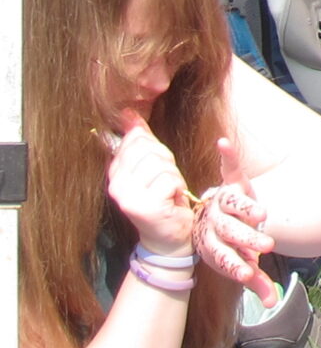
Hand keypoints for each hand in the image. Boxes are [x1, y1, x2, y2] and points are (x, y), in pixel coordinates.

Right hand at [101, 113, 194, 258]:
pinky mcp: (146, 207)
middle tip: (164, 180)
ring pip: (161, 163)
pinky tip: (171, 200)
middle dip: (165, 161)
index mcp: (115, 174)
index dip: (153, 147)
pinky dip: (177, 187)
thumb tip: (129, 113)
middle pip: (149, 149)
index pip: (135, 140)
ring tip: (167, 191)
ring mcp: (129, 197)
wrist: (168, 235)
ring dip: (173, 175)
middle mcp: (116, 186)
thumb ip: (141, 139)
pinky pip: (170, 179)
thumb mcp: (152, 163)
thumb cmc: (162, 196)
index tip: (155, 165)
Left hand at [192, 137, 277, 304]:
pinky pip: (229, 168)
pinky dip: (227, 156)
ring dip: (245, 209)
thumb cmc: (231, 244)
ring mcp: (222, 202)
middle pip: (230, 232)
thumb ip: (256, 282)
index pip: (224, 257)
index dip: (235, 265)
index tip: (246, 274)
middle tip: (266, 246)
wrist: (210, 223)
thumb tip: (271, 305)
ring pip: (232, 204)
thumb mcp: (242, 264)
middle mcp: (215, 222)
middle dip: (246, 240)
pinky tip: (223, 143)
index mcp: (214, 245)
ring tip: (261, 214)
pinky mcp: (231, 183)